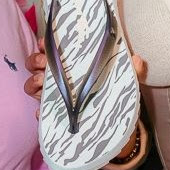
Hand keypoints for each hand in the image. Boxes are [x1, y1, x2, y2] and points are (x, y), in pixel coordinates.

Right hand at [24, 41, 145, 110]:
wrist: (118, 128)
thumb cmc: (117, 98)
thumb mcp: (126, 82)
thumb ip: (133, 71)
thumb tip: (137, 59)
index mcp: (73, 67)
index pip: (53, 50)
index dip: (45, 44)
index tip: (45, 42)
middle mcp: (60, 79)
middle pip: (36, 65)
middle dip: (35, 61)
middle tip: (44, 64)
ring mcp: (55, 97)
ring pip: (32, 87)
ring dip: (33, 83)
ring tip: (43, 86)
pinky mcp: (56, 116)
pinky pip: (41, 114)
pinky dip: (40, 112)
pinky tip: (44, 111)